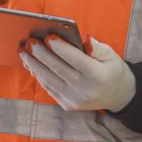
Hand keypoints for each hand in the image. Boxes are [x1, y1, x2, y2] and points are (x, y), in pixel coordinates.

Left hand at [20, 35, 135, 111]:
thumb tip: (84, 37)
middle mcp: (85, 90)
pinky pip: (49, 88)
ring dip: (33, 65)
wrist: (117, 95)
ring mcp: (75, 99)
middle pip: (58, 69)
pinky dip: (39, 75)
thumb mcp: (110, 55)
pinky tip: (31, 64)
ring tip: (23, 52)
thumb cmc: (112, 69)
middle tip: (29, 42)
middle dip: (41, 54)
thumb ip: (96, 46)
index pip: (75, 60)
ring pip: (49, 80)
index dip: (60, 48)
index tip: (48, 37)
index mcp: (98, 75)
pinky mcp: (67, 105)